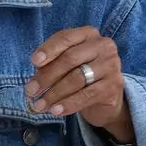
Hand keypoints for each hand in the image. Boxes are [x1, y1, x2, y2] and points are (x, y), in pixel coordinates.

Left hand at [25, 26, 133, 142]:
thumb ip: (51, 63)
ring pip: (77, 78)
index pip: (65, 37)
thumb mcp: (66, 63)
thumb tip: (34, 76)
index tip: (33, 62)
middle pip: (70, 59)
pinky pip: (87, 95)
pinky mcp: (114, 86)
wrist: (105, 96)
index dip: (48, 49)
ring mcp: (111, 66)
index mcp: (88, 34)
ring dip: (54, 93)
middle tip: (30, 90)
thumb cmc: (80, 73)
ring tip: (39, 104)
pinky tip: (56, 110)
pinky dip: (69, 104)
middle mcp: (103, 46)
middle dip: (47, 76)